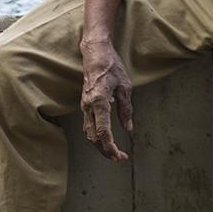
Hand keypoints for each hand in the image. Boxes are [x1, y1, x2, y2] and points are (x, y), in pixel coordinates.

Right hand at [80, 41, 134, 160]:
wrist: (95, 53)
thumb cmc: (111, 67)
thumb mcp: (125, 87)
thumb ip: (126, 110)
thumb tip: (128, 129)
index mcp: (99, 102)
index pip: (103, 132)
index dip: (111, 147)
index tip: (120, 156)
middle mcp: (88, 106)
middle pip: (93, 137)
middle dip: (105, 151)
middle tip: (119, 158)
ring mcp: (84, 105)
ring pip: (89, 133)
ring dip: (100, 145)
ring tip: (113, 152)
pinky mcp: (84, 104)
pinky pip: (88, 125)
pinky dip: (96, 135)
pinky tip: (105, 138)